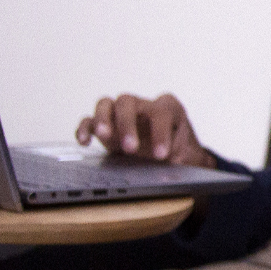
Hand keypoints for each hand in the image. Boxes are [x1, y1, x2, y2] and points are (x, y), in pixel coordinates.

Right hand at [75, 93, 215, 168]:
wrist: (171, 156)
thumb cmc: (179, 151)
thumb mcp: (185, 154)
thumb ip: (180, 158)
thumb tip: (174, 167)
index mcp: (167, 108)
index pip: (160, 112)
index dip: (160, 132)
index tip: (161, 154)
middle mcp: (142, 105)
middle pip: (128, 102)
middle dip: (127, 123)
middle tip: (131, 148)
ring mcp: (120, 114)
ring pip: (106, 104)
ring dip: (103, 119)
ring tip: (105, 136)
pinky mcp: (104, 126)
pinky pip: (89, 121)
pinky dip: (85, 128)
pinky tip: (84, 142)